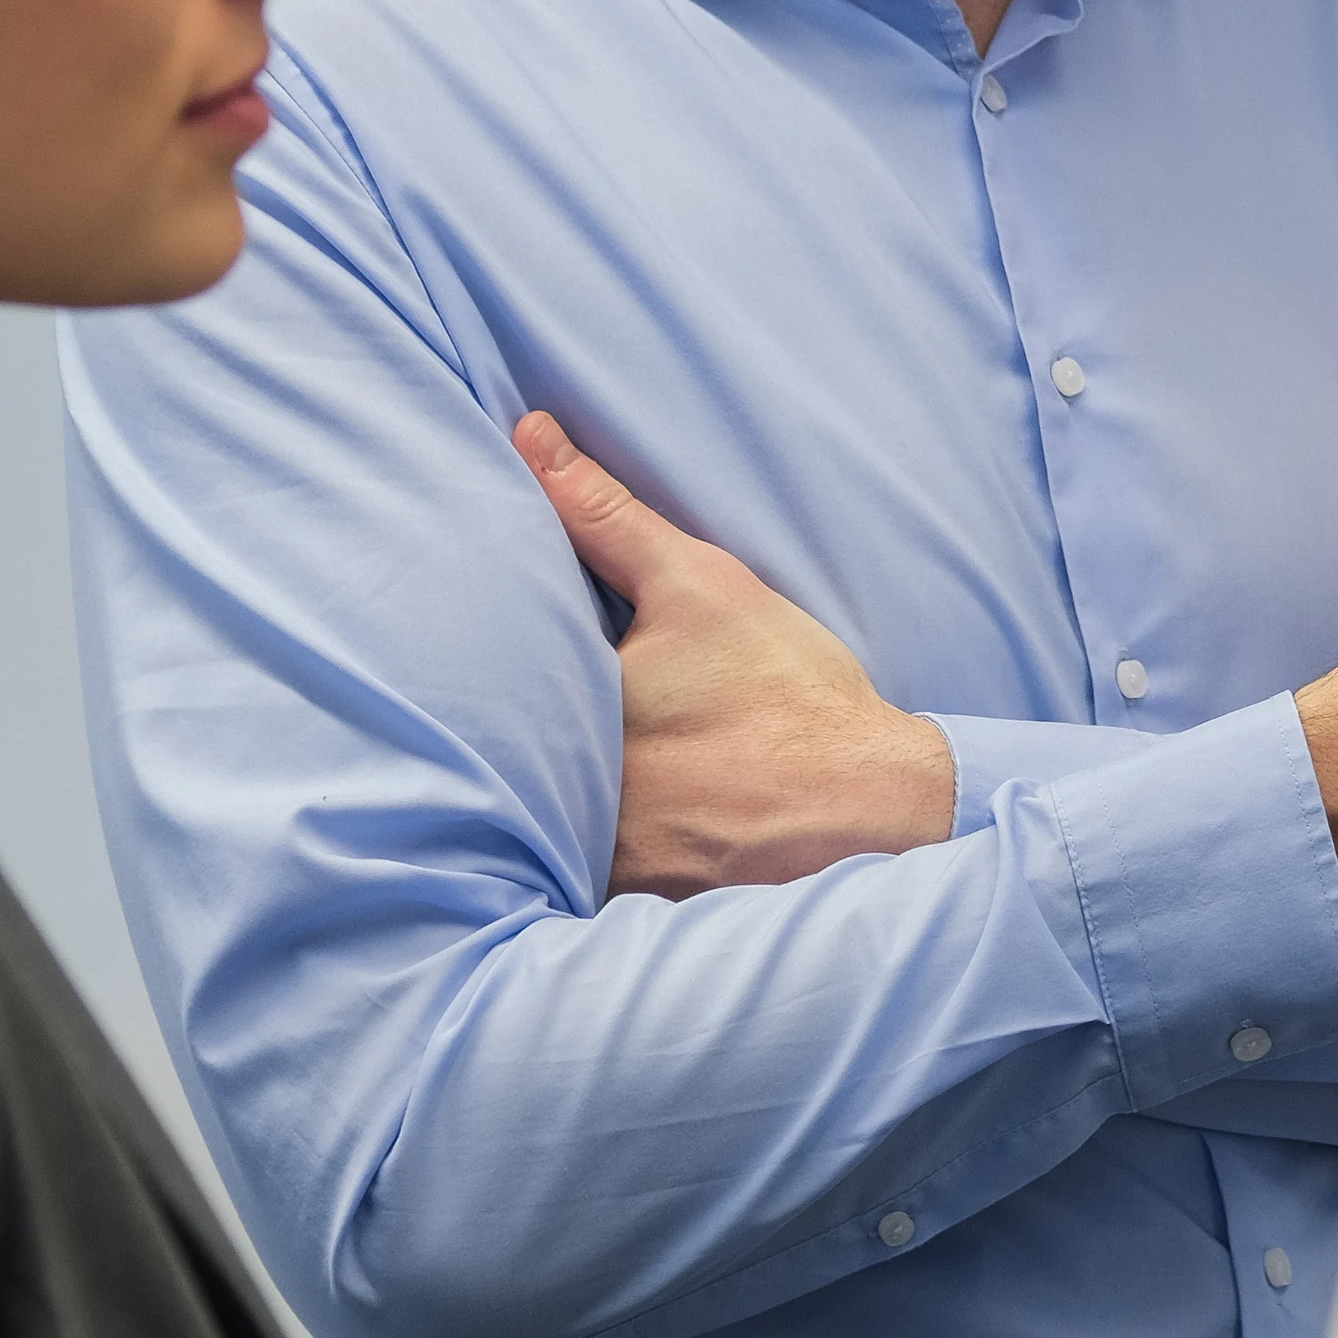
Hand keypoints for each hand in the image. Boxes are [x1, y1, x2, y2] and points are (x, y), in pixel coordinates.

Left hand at [515, 413, 956, 898]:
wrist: (868, 803)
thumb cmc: (786, 692)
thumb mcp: (698, 584)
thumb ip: (603, 514)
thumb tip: (529, 436)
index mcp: (567, 716)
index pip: (483, 675)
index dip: (479, 650)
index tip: (469, 634)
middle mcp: (566, 799)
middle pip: (498, 749)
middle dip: (502, 723)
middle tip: (505, 695)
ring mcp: (590, 862)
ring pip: (531, 813)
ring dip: (534, 787)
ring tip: (570, 758)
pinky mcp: (620, 901)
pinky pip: (570, 869)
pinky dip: (576, 842)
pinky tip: (623, 814)